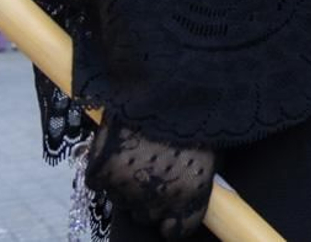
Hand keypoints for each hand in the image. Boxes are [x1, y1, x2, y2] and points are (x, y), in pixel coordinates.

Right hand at [86, 120, 214, 238]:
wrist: (165, 84)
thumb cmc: (193, 114)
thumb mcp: (210, 150)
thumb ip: (198, 179)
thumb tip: (188, 196)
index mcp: (189, 196)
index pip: (177, 230)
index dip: (174, 221)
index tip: (172, 213)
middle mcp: (156, 201)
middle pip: (147, 216)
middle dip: (151, 200)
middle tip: (153, 172)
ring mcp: (125, 190)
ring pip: (123, 201)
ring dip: (128, 186)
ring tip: (138, 154)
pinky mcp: (100, 175)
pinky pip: (100, 183)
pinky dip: (106, 170)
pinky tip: (118, 149)